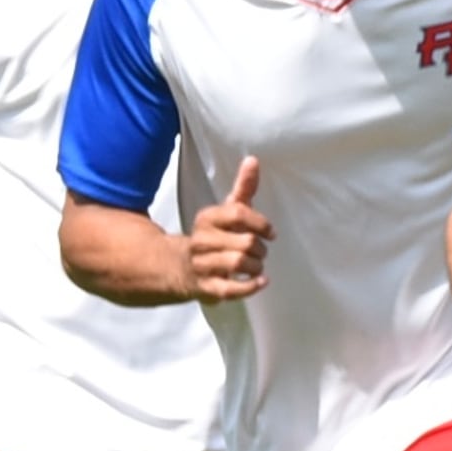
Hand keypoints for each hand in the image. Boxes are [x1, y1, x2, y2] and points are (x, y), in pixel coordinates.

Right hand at [184, 157, 273, 301]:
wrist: (181, 267)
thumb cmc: (215, 236)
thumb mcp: (227, 211)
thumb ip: (243, 188)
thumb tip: (253, 160)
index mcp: (208, 218)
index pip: (238, 213)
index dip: (260, 223)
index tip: (270, 233)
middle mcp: (202, 240)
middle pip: (245, 242)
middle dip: (260, 249)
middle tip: (259, 252)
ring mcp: (202, 265)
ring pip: (239, 264)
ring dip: (256, 267)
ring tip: (256, 266)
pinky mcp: (206, 288)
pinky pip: (231, 290)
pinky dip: (250, 286)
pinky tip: (260, 281)